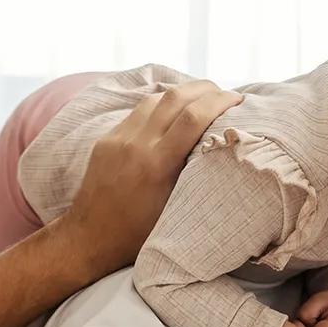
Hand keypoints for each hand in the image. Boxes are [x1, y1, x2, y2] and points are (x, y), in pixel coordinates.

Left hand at [57, 80, 241, 272]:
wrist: (89, 238)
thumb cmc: (138, 234)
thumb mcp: (174, 208)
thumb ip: (193, 176)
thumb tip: (219, 150)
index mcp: (156, 165)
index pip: (193, 118)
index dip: (220, 102)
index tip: (238, 99)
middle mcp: (136, 145)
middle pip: (175, 98)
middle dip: (205, 88)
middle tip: (224, 93)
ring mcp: (117, 139)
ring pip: (154, 99)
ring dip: (181, 93)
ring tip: (201, 98)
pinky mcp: (106, 139)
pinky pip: (137, 112)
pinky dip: (160, 106)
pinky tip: (172, 112)